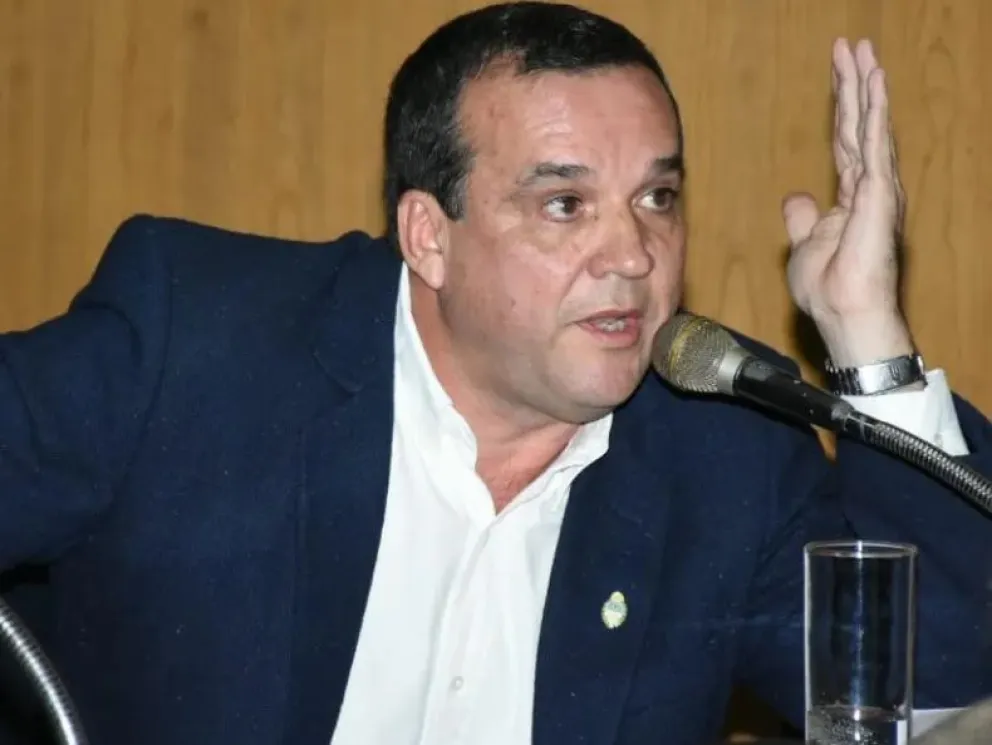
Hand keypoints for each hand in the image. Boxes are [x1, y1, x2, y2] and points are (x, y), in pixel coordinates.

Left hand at [783, 39, 913, 366]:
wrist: (843, 314)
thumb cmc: (828, 289)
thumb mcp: (804, 245)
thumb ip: (803, 218)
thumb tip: (795, 196)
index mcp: (850, 199)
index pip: (845, 142)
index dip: (842, 108)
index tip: (838, 74)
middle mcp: (868, 189)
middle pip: (859, 126)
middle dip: (854, 85)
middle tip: (851, 46)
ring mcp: (876, 191)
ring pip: (870, 128)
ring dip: (866, 89)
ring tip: (863, 53)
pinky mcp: (877, 196)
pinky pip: (875, 146)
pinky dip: (875, 114)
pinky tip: (874, 85)